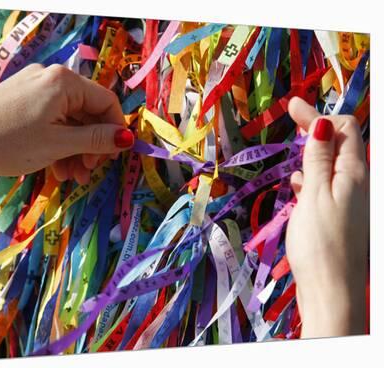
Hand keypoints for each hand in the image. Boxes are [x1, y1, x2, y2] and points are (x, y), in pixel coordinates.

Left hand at [0, 64, 133, 219]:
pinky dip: (56, 143)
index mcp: (64, 81)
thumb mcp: (59, 144)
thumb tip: (127, 139)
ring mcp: (32, 88)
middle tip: (88, 172)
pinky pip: (49, 120)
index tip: (113, 158)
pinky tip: (55, 167)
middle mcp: (50, 78)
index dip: (114, 131)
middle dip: (91, 145)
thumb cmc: (10, 143)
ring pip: (68, 120)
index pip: (106, 102)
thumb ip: (96, 140)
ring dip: (74, 149)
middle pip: (86, 112)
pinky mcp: (19, 100)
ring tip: (70, 177)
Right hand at [285, 97, 368, 337]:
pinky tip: (299, 184)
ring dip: (314, 153)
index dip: (318, 114)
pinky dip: (314, 178)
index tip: (291, 104)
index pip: (344, 129)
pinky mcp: (341, 216)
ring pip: (333, 165)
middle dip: (317, 128)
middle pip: (341, 144)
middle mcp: (359, 184)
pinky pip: (329, 185)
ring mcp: (351, 201)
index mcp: (356, 173)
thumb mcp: (316, 195)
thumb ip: (318, 159)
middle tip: (292, 114)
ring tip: (294, 149)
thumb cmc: (320, 243)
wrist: (332, 291)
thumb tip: (321, 124)